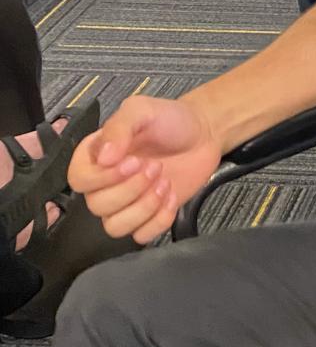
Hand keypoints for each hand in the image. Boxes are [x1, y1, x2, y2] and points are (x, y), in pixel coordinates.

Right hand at [68, 96, 222, 243]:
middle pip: (97, 206)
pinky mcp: (149, 215)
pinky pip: (141, 235)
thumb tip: (102, 157)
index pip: (78, 180)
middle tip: (156, 167)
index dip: (103, 177)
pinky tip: (172, 196)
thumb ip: (118, 128)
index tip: (132, 161)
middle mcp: (106, 182)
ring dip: (143, 208)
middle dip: (131, 189)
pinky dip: (158, 220)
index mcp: (97, 155)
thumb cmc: (171, 119)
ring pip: (115, 226)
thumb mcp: (142, 110)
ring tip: (165, 183)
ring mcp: (127, 202)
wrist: (205, 133)